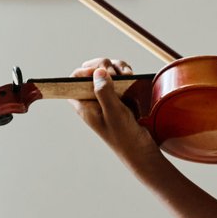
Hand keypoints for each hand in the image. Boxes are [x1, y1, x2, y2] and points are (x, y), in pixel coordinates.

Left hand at [69, 57, 163, 172]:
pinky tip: (131, 76)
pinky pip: (120, 77)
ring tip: (127, 75)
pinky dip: (126, 72)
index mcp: (85, 106)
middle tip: (115, 74)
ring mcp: (108, 97)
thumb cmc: (125, 138)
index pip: (74, 81)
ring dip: (117, 68)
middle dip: (103, 66)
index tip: (98, 72)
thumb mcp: (114, 114)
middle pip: (91, 71)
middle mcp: (94, 100)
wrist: (142, 151)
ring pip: (107, 71)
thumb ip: (104, 92)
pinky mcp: (121, 96)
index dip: (83, 72)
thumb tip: (98, 71)